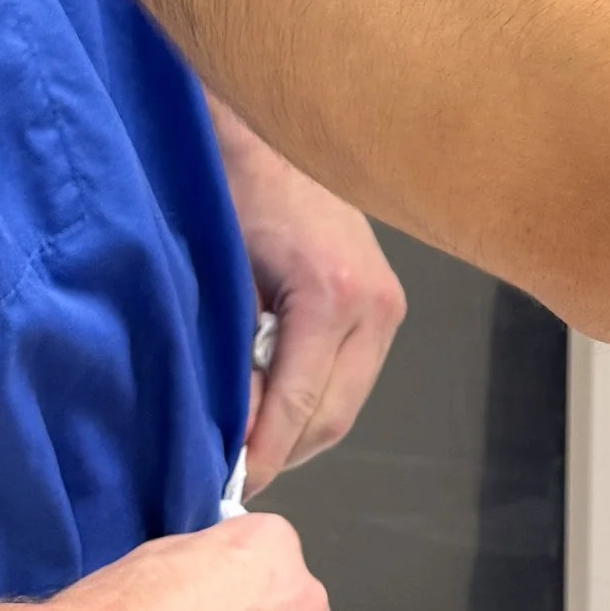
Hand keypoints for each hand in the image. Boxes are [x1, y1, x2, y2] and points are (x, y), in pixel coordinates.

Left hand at [213, 101, 407, 485]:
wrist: (266, 124)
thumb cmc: (231, 184)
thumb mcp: (222, 275)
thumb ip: (230, 355)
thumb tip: (232, 428)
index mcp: (336, 295)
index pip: (300, 406)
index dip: (262, 454)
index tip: (225, 486)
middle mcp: (376, 306)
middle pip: (333, 417)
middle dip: (280, 451)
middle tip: (228, 472)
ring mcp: (387, 304)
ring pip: (345, 402)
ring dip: (296, 427)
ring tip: (243, 437)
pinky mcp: (383, 299)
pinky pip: (349, 373)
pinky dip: (311, 395)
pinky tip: (268, 394)